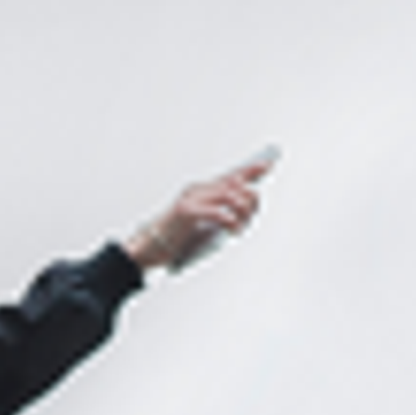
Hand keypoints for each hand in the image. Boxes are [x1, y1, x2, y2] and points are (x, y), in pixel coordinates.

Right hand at [125, 149, 277, 273]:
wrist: (147, 249)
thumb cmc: (174, 240)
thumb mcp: (203, 227)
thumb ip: (220, 218)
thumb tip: (243, 218)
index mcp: (200, 192)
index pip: (230, 176)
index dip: (250, 170)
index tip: (268, 165)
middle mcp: (196, 190)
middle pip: (234, 184)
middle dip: (250, 199)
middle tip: (252, 216)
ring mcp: (190, 199)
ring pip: (228, 195)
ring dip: (242, 211)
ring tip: (242, 225)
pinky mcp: (186, 212)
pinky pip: (217, 211)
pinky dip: (230, 220)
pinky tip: (234, 229)